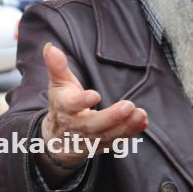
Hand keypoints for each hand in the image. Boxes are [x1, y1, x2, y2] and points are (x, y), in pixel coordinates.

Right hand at [39, 43, 147, 171]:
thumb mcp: (58, 85)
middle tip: (128, 105)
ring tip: (140, 114)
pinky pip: (117, 141)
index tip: (94, 95)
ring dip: (125, 126)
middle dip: (111, 117)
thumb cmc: (62, 105)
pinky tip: (142, 122)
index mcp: (64, 108)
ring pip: (107, 135)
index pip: (71, 106)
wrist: (58, 139)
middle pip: (92, 125)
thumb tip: (50, 46)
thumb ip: (57, 67)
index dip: (81, 102)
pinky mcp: (102, 145)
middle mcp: (76, 126)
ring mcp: (89, 139)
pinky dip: (130, 133)